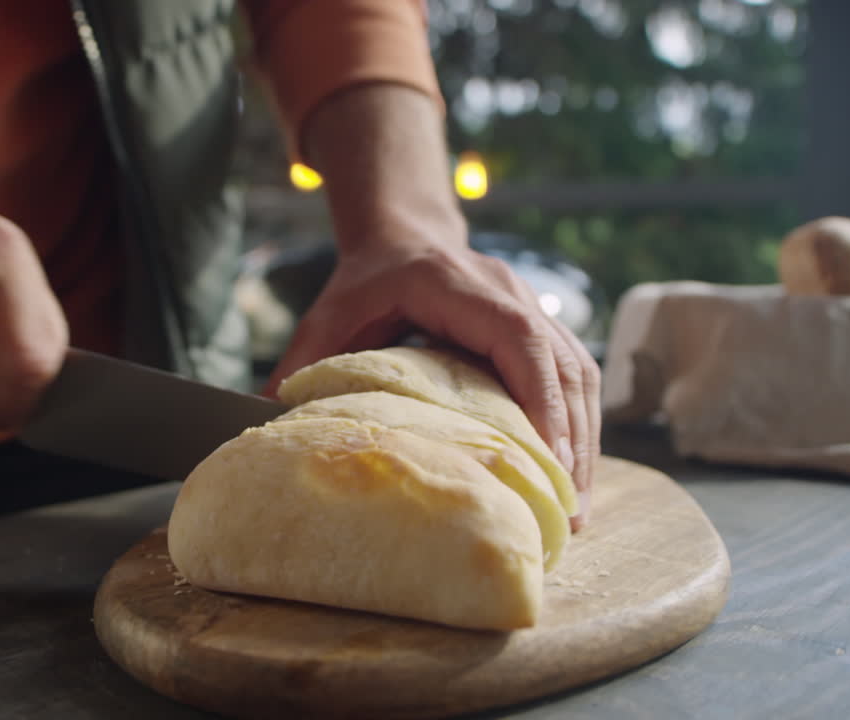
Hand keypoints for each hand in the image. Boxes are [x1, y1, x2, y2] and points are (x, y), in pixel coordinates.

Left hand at [264, 241, 600, 528]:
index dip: (539, 399)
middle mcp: (507, 291)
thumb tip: (267, 421)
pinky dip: (578, 425)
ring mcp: (532, 305)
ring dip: (582, 439)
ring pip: (577, 373)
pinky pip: (574, 376)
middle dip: (570, 439)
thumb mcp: (329, 316)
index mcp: (456, 284)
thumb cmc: (365, 280)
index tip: (545, 460)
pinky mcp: (542, 326)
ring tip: (574, 506)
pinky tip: (569, 472)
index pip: (517, 338)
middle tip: (568, 510)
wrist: (402, 235)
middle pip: (562, 364)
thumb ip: (303, 364)